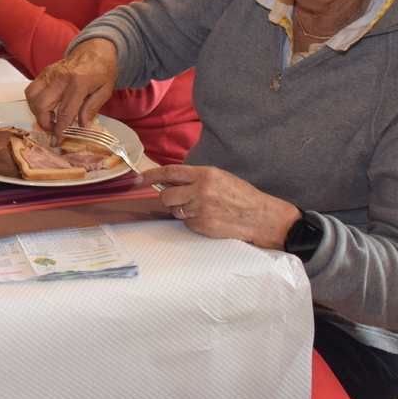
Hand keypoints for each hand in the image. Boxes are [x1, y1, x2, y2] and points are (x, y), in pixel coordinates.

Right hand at [24, 39, 118, 143]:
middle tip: (54, 130)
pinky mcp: (44, 72)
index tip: (57, 141)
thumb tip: (81, 127)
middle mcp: (60, 78)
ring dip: (37, 112)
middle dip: (44, 123)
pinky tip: (48, 106)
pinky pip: (32, 89)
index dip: (59, 130)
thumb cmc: (103, 69)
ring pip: (31, 97)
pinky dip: (35, 102)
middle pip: (41, 105)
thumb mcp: (105, 91)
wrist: (96, 47)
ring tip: (51, 118)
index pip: (64, 112)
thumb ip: (91, 109)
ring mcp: (49, 73)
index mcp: (78, 83)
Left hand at [137, 165, 301, 249]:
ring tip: (204, 209)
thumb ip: (195, 177)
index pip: (170, 172)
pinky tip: (209, 218)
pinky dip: (194, 222)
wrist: (260, 216)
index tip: (137, 180)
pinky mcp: (204, 226)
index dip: (150, 176)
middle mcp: (201, 191)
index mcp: (205, 174)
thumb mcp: (219, 177)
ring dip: (183, 211)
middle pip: (166, 196)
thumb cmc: (241, 195)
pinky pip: (187, 224)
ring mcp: (202, 210)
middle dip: (168, 199)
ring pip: (176, 211)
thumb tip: (170, 180)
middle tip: (182, 200)